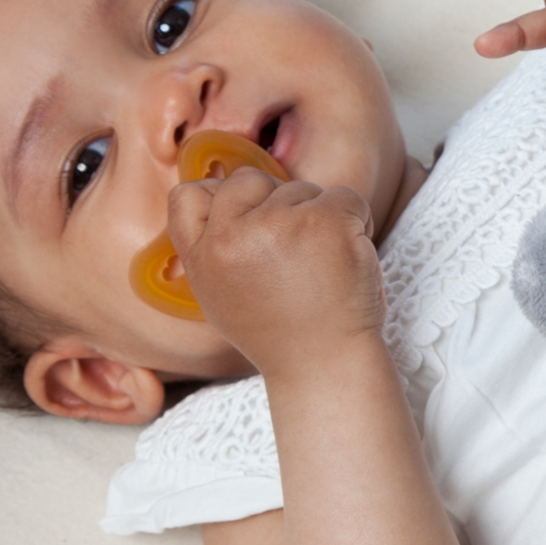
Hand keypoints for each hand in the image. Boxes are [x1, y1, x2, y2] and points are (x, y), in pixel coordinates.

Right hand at [166, 167, 382, 374]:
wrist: (326, 365)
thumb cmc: (283, 335)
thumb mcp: (221, 297)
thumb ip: (214, 248)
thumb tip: (215, 192)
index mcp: (203, 256)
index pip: (188, 194)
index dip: (220, 196)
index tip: (249, 217)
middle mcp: (233, 235)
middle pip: (249, 179)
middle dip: (276, 201)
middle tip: (297, 247)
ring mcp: (279, 223)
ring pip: (301, 189)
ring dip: (320, 217)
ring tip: (324, 265)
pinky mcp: (324, 220)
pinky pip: (345, 196)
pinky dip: (357, 219)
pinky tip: (351, 254)